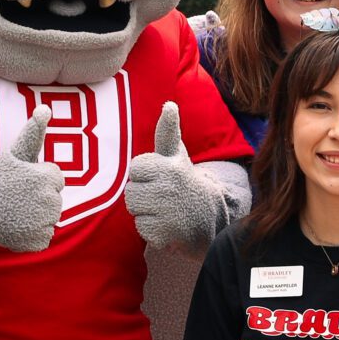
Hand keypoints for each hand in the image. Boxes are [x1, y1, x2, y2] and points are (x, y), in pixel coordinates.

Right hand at [0, 109, 64, 252]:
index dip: (38, 179)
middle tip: (15, 196)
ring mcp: (45, 223)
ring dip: (36, 215)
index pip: (56, 178)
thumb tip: (46, 109)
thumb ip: (34, 131)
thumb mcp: (15, 153)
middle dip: (39, 197)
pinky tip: (14, 225)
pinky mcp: (39, 241)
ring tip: (13, 209)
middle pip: (56, 199)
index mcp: (47, 177)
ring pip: (50, 218)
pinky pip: (44, 236)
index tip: (20, 180)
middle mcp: (50, 200)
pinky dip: (31, 234)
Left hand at [123, 103, 226, 251]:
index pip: (135, 168)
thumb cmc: (183, 182)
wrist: (208, 218)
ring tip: (164, 210)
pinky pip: (142, 229)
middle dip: (143, 195)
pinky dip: (152, 230)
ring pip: (135, 211)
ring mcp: (168, 212)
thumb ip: (167, 132)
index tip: (161, 177)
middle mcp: (170, 187)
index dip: (145, 175)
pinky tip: (168, 225)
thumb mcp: (177, 156)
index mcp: (170, 166)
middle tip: (163, 197)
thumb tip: (169, 105)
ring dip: (145, 212)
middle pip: (131, 192)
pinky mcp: (165, 234)